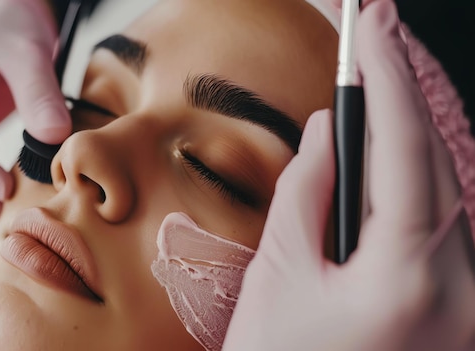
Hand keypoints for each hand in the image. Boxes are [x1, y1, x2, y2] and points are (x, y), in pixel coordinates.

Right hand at [223, 1, 474, 349]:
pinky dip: (412, 180)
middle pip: (435, 162)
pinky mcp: (457, 306)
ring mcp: (467, 301)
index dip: (387, 79)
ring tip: (377, 81)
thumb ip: (306, 191)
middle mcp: (460, 290)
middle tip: (376, 31)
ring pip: (444, 191)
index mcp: (409, 280)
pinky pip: (441, 224)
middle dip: (401, 93)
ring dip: (406, 134)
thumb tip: (321, 133)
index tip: (373, 25)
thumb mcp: (279, 271)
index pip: (405, 151)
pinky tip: (391, 152)